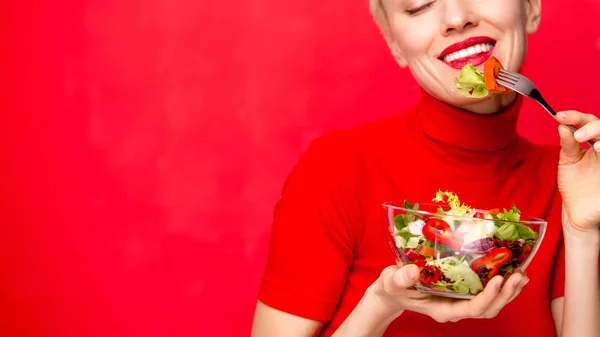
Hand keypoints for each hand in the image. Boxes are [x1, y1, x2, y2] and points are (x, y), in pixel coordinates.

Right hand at [367, 263, 527, 322]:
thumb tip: (413, 271)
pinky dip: (501, 285)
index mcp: (443, 309)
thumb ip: (401, 278)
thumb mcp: (392, 282)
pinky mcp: (463, 293)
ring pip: (491, 303)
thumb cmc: (393, 286)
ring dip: (508, 291)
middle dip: (505, 294)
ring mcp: (460, 302)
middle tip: (519, 274)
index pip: (472, 309)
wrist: (393, 290)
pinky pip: (486, 294)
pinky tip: (510, 272)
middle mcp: (456, 309)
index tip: (498, 279)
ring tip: (522, 274)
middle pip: (488, 308)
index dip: (488, 296)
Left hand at [556, 111, 599, 232]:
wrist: (579, 212)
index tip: (559, 116)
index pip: (589, 121)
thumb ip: (567, 144)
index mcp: (593, 141)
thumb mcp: (568, 162)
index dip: (576, 117)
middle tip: (578, 135)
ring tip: (596, 146)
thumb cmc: (575, 186)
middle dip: (593, 127)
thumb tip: (562, 125)